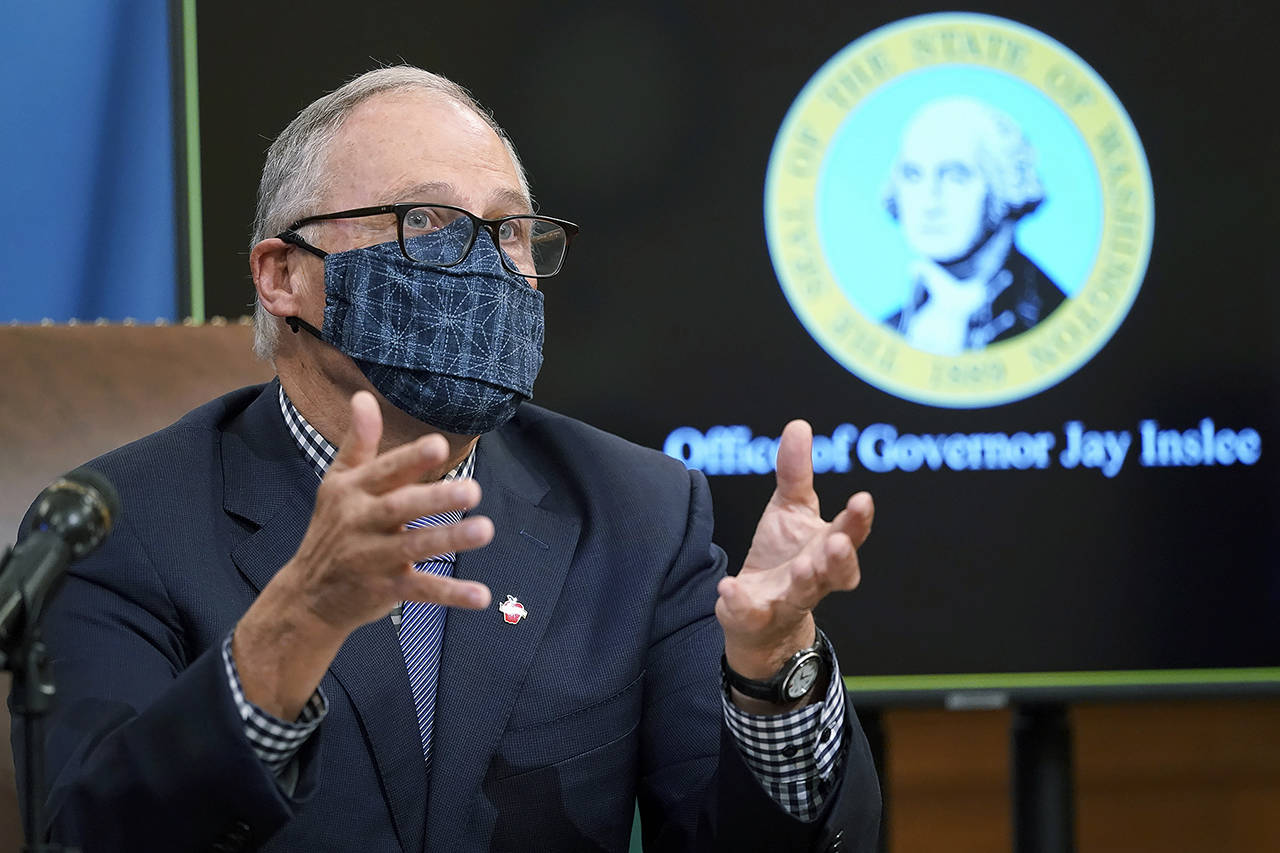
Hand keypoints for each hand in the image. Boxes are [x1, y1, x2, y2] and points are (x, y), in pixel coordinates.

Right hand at [233, 390, 493, 717]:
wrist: (307, 595)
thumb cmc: (332, 528)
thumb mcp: (339, 483)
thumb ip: (359, 442)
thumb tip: (362, 396)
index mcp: (353, 491)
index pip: (385, 471)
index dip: (411, 459)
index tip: (440, 445)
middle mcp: (360, 522)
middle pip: (401, 507)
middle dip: (436, 498)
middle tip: (473, 490)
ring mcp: (372, 558)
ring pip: (414, 546)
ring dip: (450, 539)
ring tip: (485, 530)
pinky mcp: (384, 590)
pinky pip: (421, 590)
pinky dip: (451, 594)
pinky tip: (481, 596)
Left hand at [715, 420, 872, 693]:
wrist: (760, 617)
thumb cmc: (783, 556)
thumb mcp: (788, 509)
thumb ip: (795, 472)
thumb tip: (798, 425)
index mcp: (827, 548)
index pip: (851, 533)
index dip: (858, 519)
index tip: (862, 499)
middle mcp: (816, 578)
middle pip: (838, 571)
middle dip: (841, 558)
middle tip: (839, 542)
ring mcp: (787, 601)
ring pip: (804, 596)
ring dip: (807, 581)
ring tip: (804, 568)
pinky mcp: (755, 619)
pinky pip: (750, 614)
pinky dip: (741, 604)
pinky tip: (728, 588)